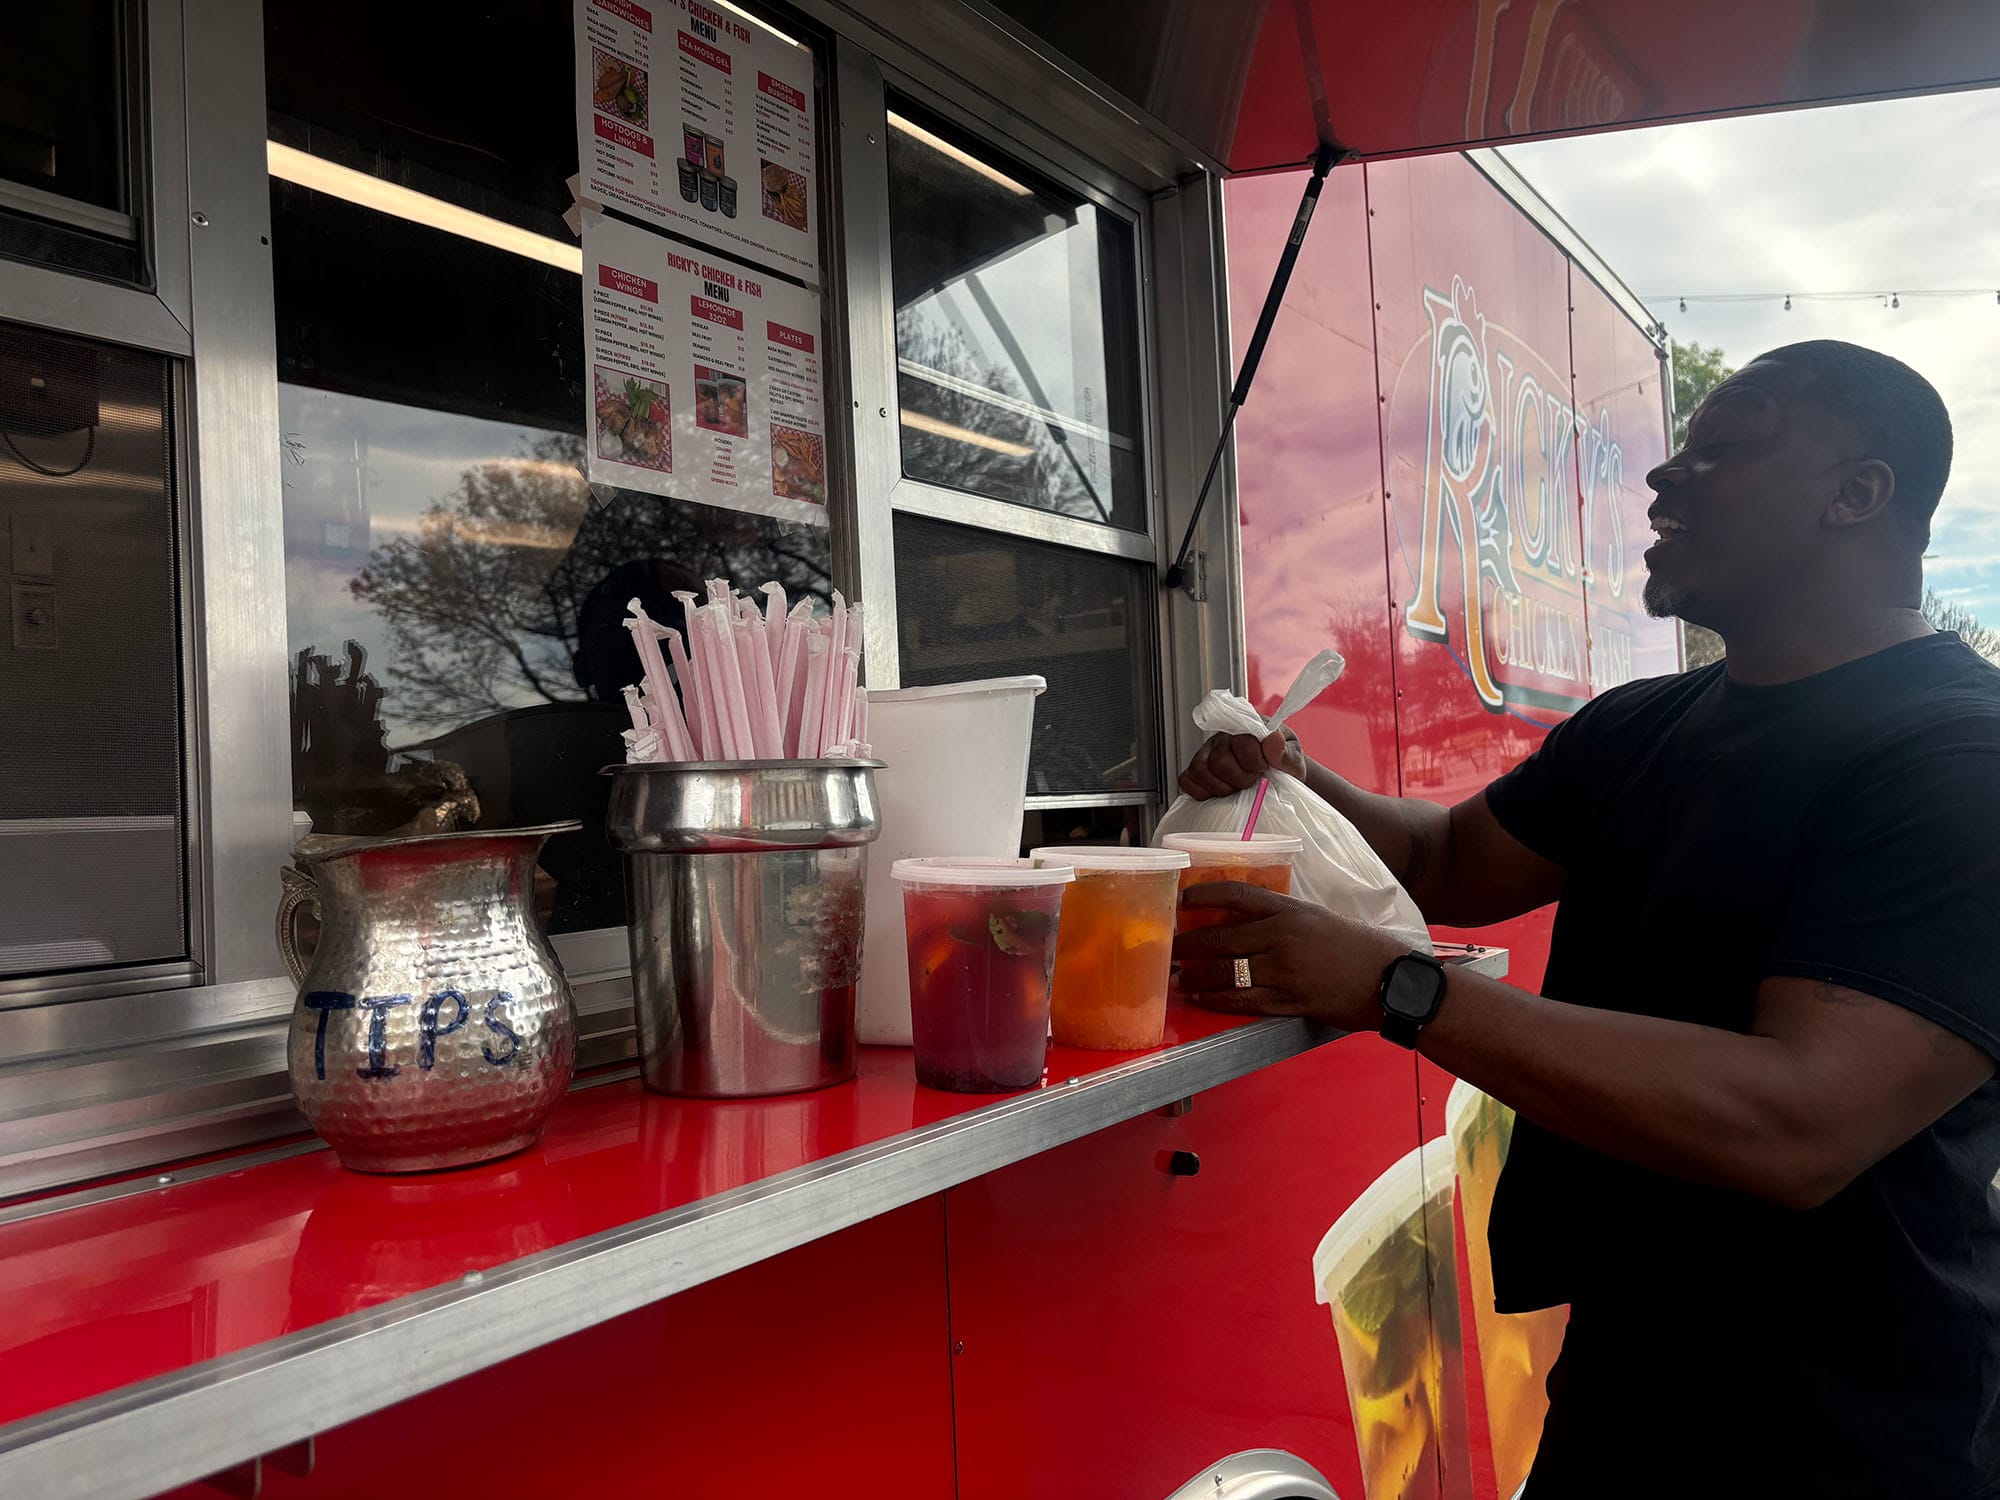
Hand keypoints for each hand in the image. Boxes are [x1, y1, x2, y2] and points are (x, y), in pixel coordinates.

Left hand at [1171, 883, 1411, 1028]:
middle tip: (1170, 949)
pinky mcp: (1290, 1002)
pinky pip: (1243, 1001)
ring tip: (1178, 979)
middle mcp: (1283, 937)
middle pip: (1221, 938)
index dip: (1205, 895)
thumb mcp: (1318, 919)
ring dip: (1195, 977)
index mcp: (1291, 911)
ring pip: (1226, 972)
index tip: (1183, 900)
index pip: (1237, 895)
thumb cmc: (1356, 947)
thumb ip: (1282, 919)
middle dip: (1188, 945)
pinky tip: (1201, 999)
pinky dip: (1216, 1001)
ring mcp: (1285, 971)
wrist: (1389, 980)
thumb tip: (1241, 923)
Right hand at [1177, 727, 1305, 800]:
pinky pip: (1186, 780)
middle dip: (1239, 778)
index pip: (1240, 742)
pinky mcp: (1197, 771)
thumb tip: (1273, 741)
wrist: (1281, 776)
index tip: (1264, 768)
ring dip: (1222, 787)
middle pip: (1218, 761)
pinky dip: (1201, 792)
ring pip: (1199, 770)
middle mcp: (1222, 738)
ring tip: (1237, 787)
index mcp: (1246, 727)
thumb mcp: (1295, 757)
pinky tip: (1219, 793)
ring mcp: (1206, 754)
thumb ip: (1286, 751)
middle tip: (1252, 780)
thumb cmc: (1284, 763)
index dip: (1254, 762)